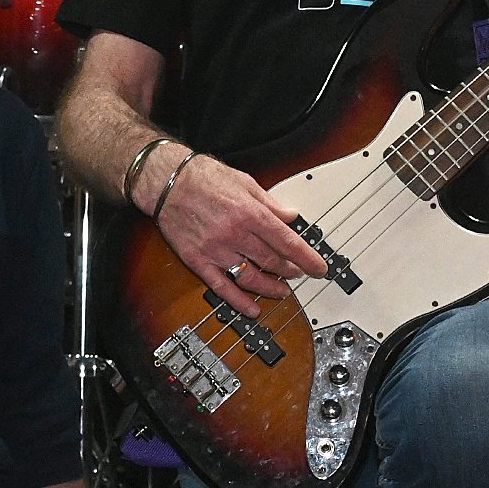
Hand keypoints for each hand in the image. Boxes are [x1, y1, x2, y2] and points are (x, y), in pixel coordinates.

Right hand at [151, 153, 320, 318]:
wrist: (168, 182)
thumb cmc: (204, 178)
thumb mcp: (245, 183)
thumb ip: (270, 203)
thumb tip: (291, 216)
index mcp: (250, 213)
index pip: (287, 242)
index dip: (307, 258)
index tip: (319, 268)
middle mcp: (235, 234)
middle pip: (272, 261)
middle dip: (291, 271)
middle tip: (300, 275)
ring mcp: (216, 250)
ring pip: (250, 277)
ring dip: (270, 288)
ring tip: (282, 291)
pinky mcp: (199, 260)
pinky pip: (221, 286)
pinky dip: (238, 301)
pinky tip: (251, 309)